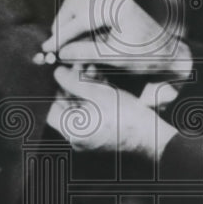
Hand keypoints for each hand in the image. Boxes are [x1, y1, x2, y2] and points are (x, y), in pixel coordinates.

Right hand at [41, 0, 192, 78]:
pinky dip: (77, 24)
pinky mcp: (111, 8)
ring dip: (68, 24)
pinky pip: (86, 11)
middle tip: (53, 45)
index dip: (62, 35)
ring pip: (78, 6)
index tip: (48, 48)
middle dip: (61, 25)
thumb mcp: (115, 57)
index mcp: (117, 7)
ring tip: (62, 44)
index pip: (81, 18)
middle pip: (74, 4)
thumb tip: (61, 52)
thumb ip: (86, 52)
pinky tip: (74, 40)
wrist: (167, 53)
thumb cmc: (147, 56)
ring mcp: (112, 1)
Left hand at [47, 64, 177, 159]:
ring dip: (83, 88)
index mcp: (72, 131)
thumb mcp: (98, 93)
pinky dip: (93, 99)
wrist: (151, 136)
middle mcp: (76, 138)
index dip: (54, 88)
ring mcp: (88, 137)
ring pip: (79, 108)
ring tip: (92, 68)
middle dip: (72, 84)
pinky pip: (90, 114)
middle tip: (78, 65)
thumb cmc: (126, 118)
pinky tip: (100, 81)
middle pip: (66, 107)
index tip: (61, 73)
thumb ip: (73, 82)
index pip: (51, 108)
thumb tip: (57, 73)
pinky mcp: (100, 134)